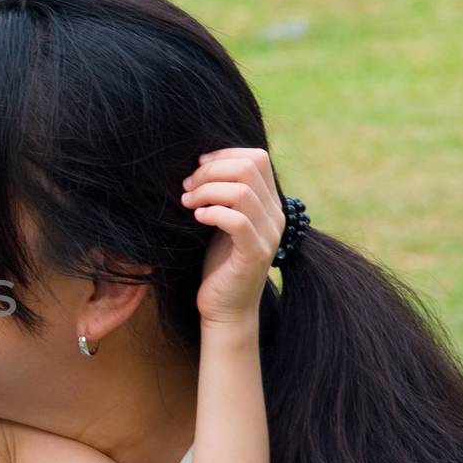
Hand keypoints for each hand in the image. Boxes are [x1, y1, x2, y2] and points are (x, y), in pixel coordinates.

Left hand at [181, 148, 284, 325]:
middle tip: (186, 186)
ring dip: (206, 190)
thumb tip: (200, 164)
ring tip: (187, 202)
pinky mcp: (255, 253)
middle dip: (210, 171)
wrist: (226, 307)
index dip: (223, 155)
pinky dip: (212, 213)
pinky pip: (237, 220)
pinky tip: (197, 218)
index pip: (257, 157)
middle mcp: (276, 215)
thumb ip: (222, 195)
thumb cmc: (219, 263)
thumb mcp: (222, 221)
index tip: (197, 168)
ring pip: (241, 191)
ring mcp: (269, 234)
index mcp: (269, 203)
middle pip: (249, 167)